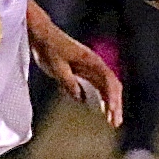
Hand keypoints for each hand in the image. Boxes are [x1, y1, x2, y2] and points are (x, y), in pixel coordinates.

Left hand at [27, 7, 123, 126]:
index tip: (111, 111)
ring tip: (113, 122)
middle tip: (115, 123)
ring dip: (111, 104)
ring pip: (107, 88)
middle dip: (115, 105)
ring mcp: (91, 68)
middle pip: (112, 86)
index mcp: (91, 60)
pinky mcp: (85, 72)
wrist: (42, 35)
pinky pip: (99, 87)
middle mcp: (95, 64)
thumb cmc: (49, 48)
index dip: (111, 96)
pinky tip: (103, 111)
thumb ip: (68, 82)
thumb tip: (81, 98)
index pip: (108, 79)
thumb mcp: (56, 66)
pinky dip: (103, 99)